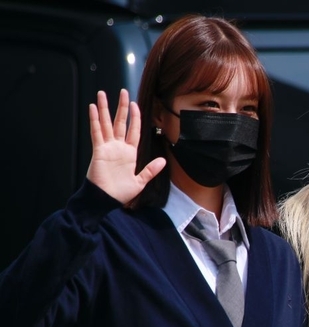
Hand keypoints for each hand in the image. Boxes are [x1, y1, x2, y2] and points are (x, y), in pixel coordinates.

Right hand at [87, 89, 165, 203]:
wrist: (106, 200)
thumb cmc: (120, 193)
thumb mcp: (140, 182)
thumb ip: (150, 170)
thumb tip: (163, 160)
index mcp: (130, 153)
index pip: (133, 131)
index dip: (135, 118)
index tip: (135, 104)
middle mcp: (118, 147)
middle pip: (120, 122)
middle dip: (121, 107)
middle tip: (122, 92)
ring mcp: (107, 147)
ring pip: (106, 123)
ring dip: (104, 108)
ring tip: (102, 93)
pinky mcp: (98, 150)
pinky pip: (96, 132)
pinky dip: (95, 120)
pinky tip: (93, 108)